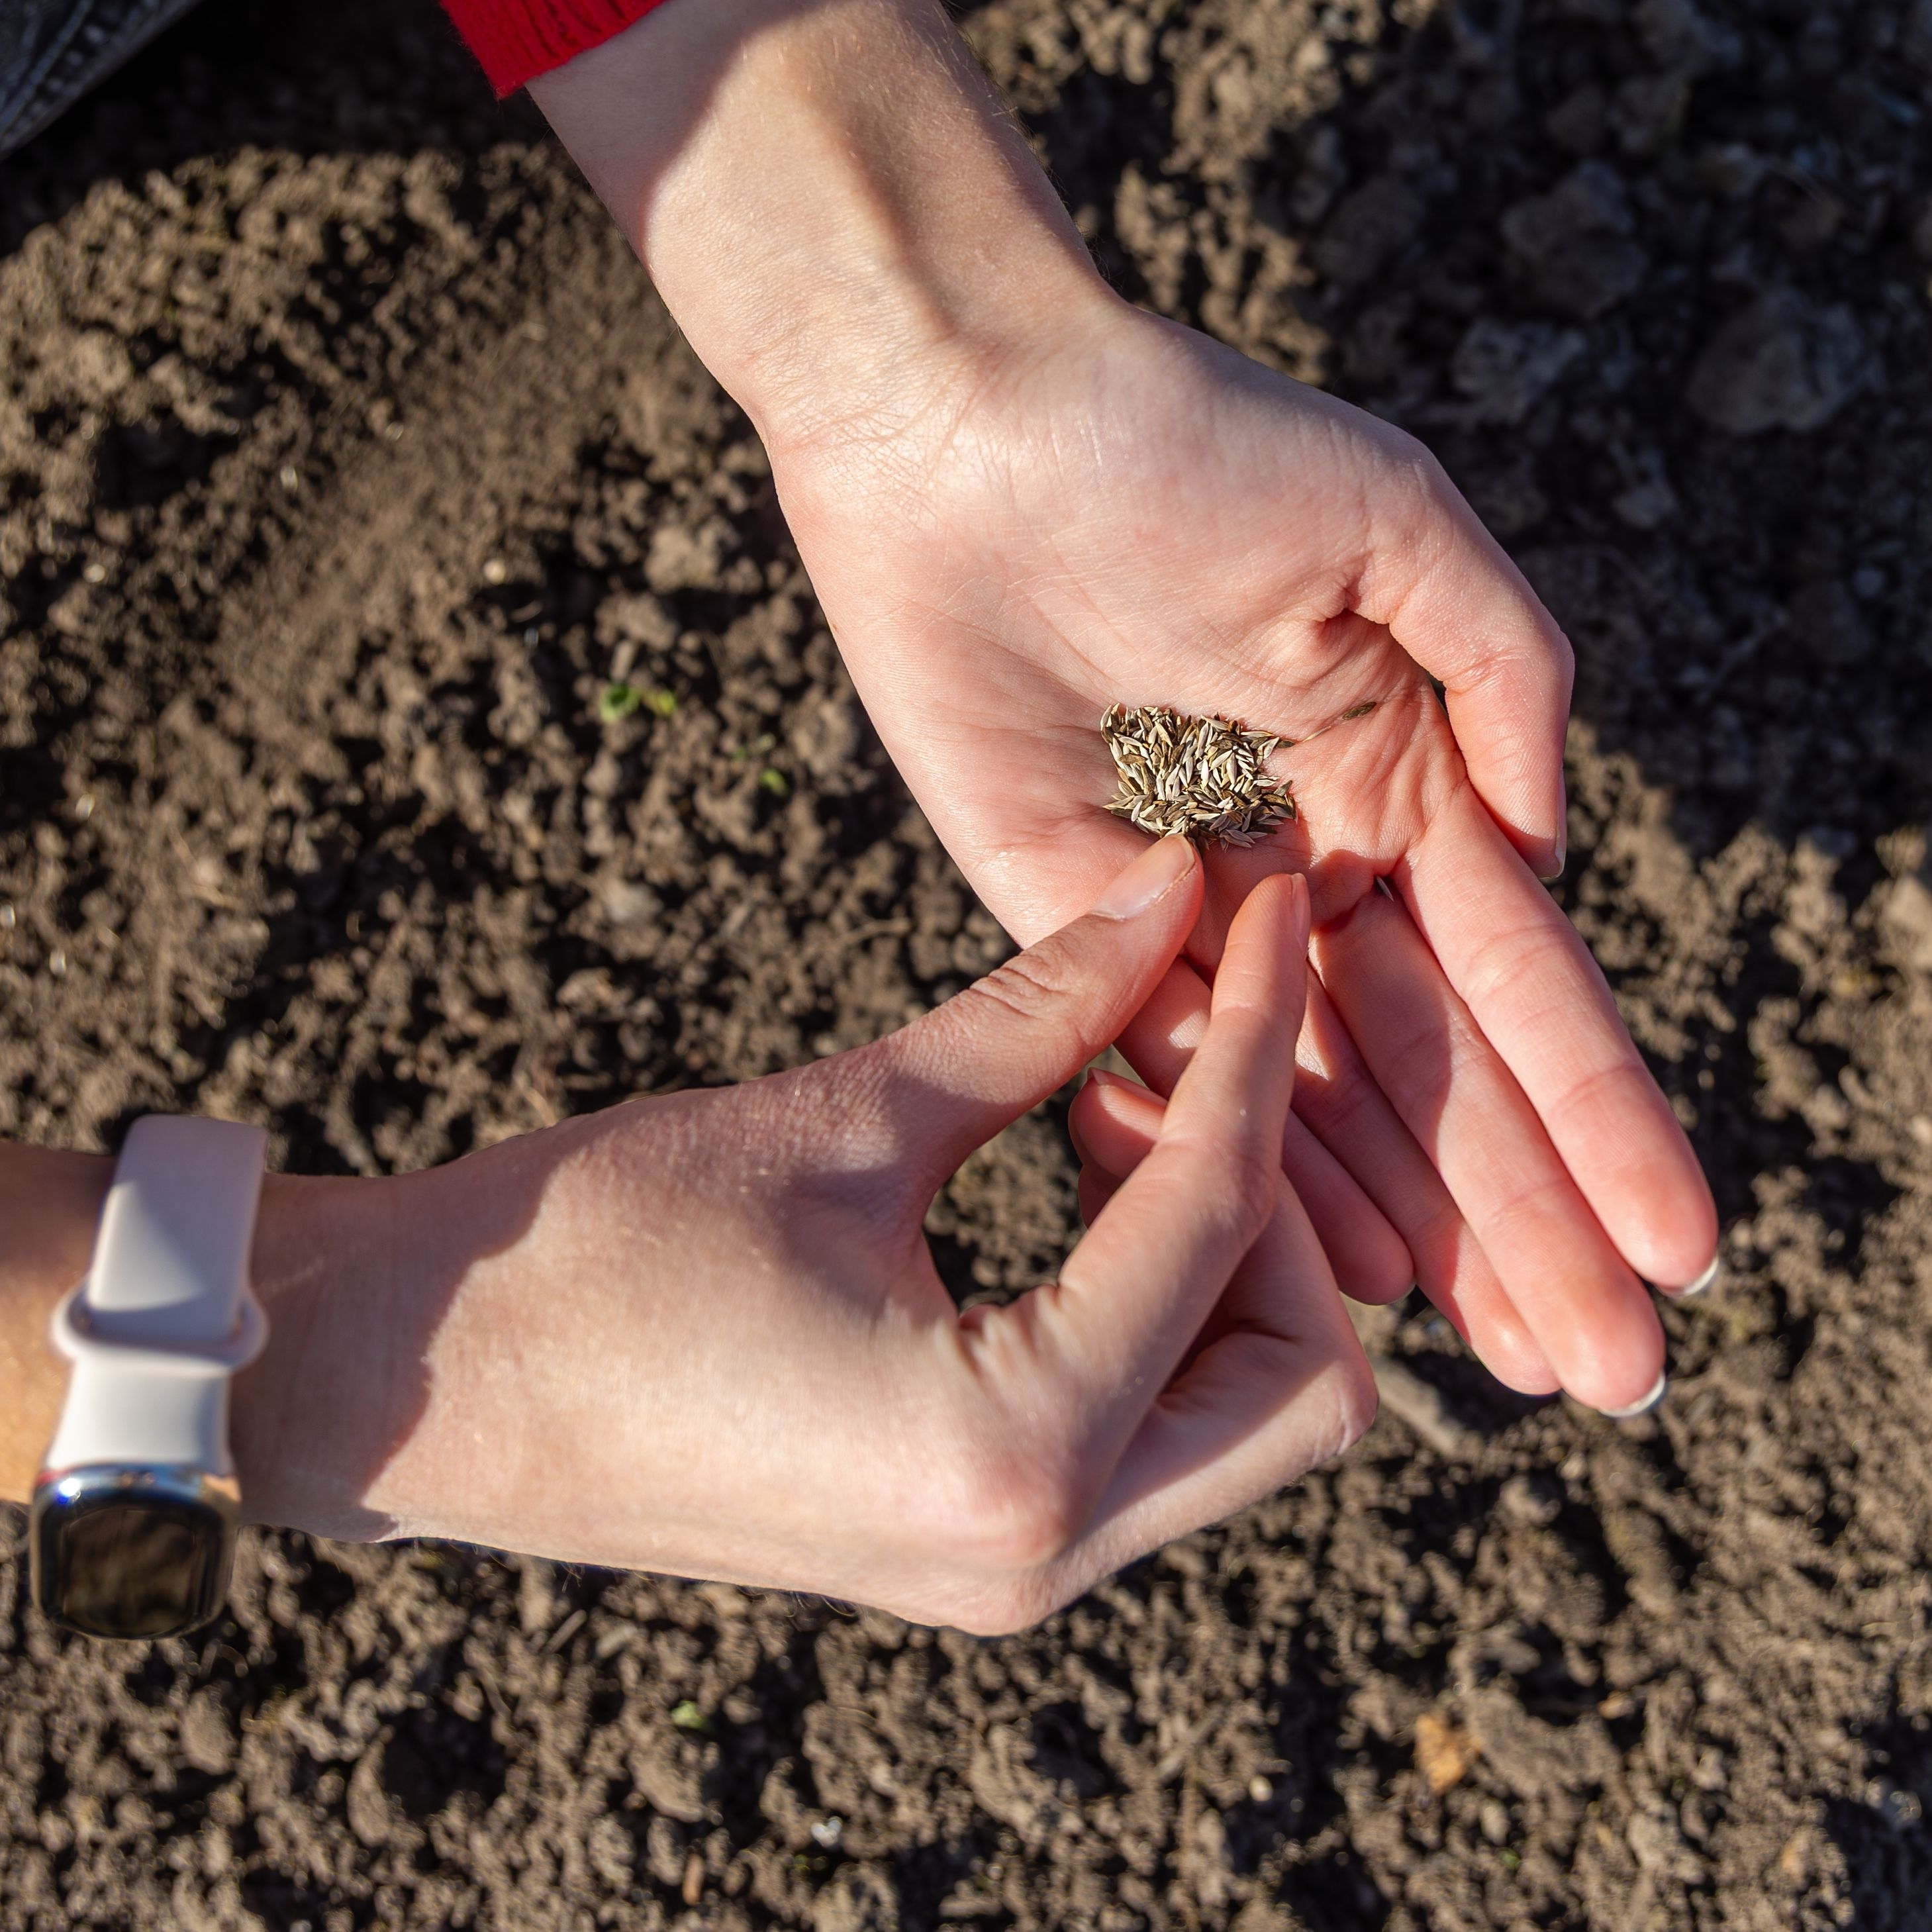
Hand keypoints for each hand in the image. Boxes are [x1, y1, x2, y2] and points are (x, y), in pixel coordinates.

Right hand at [233, 843, 1370, 1630]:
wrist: (427, 1379)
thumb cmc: (598, 1245)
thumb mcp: (843, 1118)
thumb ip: (1038, 1012)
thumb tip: (1169, 888)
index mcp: (1012, 1453)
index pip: (1217, 1217)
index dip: (1255, 1035)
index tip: (1261, 906)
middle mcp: (1041, 1552)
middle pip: (1300, 1377)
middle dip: (1272, 1196)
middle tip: (1153, 1052)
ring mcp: (1011, 1568)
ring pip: (1240, 1412)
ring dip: (1214, 1248)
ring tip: (1093, 1100)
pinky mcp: (976, 1540)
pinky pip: (1148, 1423)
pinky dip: (1151, 1297)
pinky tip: (1062, 1174)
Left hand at [533, 0, 1717, 1414]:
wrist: (966, 427)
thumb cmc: (1187, 442)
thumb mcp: (1398, 528)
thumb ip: (1511, 680)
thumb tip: (1553, 853)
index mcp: (1410, 782)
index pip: (1522, 984)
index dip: (1600, 1118)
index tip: (1677, 1248)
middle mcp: (1319, 868)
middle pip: (1438, 1076)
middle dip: (1528, 1219)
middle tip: (1612, 1373)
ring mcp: (1202, 913)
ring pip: (1324, 1104)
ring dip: (1418, 1232)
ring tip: (1506, 1363)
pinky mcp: (1075, 926)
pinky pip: (1174, 1074)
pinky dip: (1250, 1172)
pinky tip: (1329, 1277)